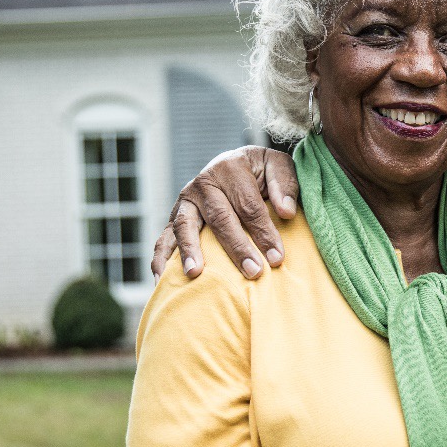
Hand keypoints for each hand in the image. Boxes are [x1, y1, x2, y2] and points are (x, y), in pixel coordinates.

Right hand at [150, 147, 299, 280]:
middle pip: (220, 217)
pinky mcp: (175, 217)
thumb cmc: (261, 172)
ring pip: (185, 226)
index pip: (249, 205)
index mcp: (230, 168)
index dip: (264, 232)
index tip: (277, 258)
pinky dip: (160, 259)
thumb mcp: (277, 166)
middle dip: (237, 247)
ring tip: (195, 274)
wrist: (234, 165)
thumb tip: (286, 212)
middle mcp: (203, 183)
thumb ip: (285, 184)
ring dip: (190, 251)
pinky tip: (162, 281)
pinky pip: (163, 239)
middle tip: (253, 272)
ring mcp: (185, 201)